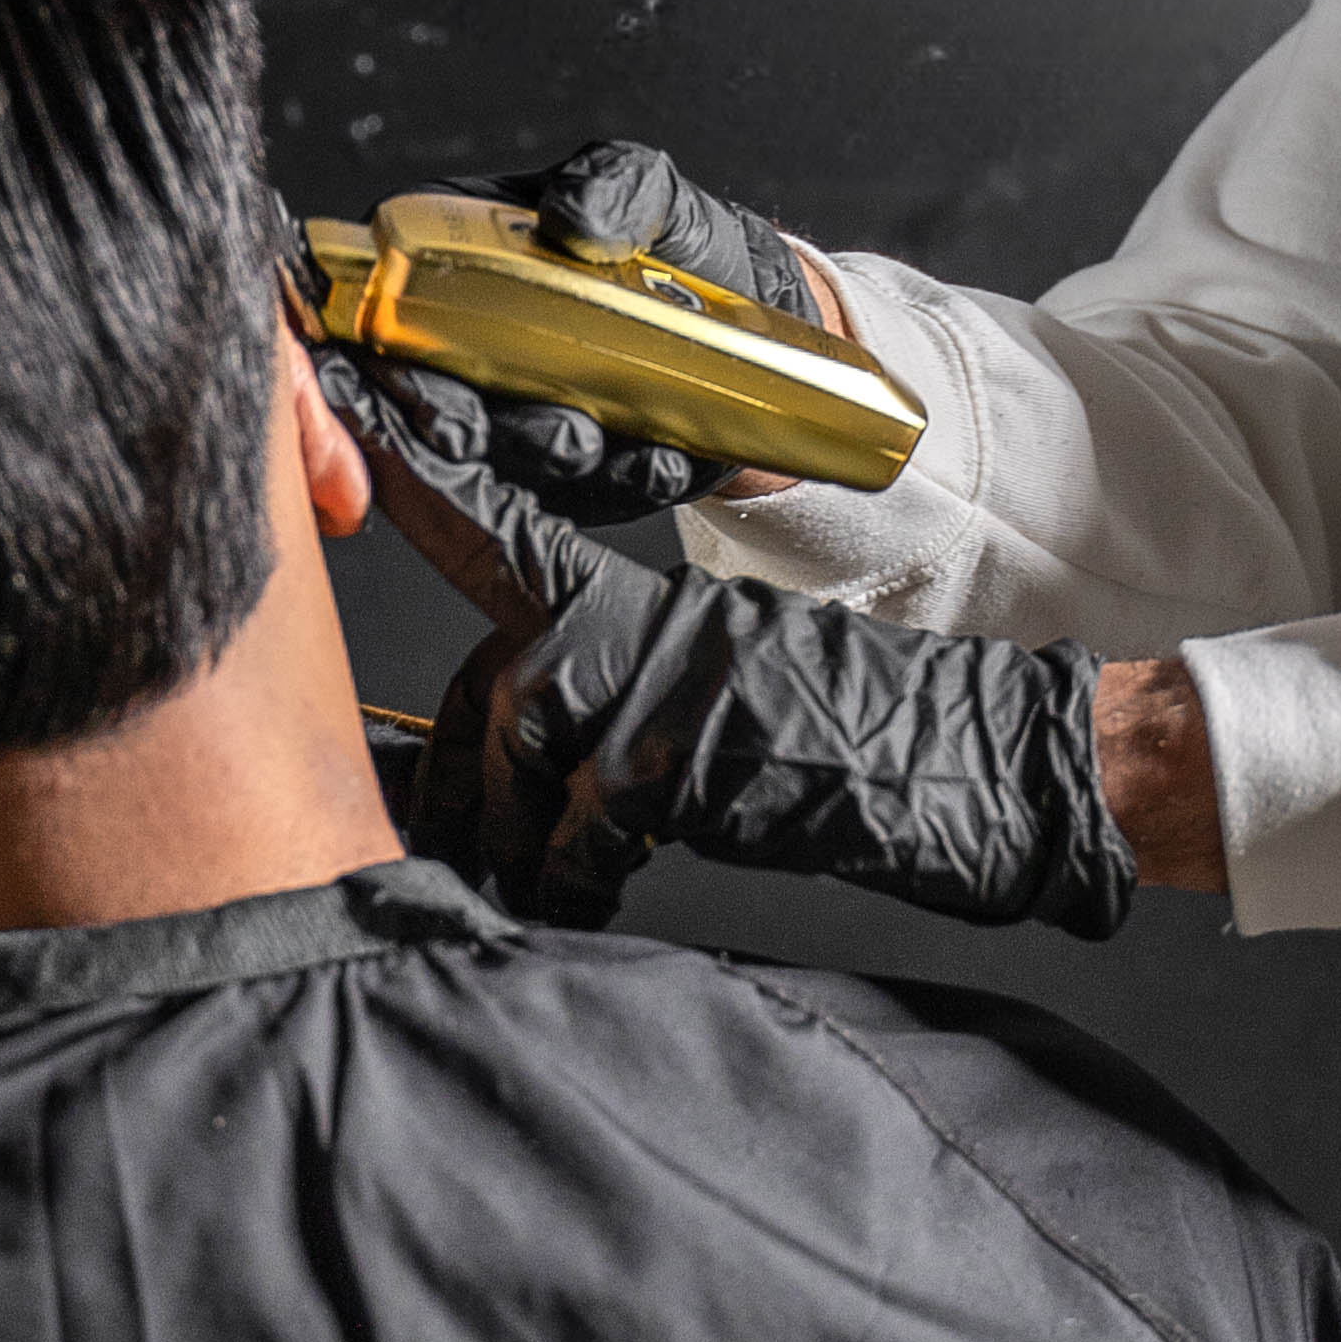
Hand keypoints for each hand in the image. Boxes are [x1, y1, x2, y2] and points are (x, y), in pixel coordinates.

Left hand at [334, 357, 1137, 942]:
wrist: (981, 768)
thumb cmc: (855, 743)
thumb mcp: (725, 686)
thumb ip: (622, 691)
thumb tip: (522, 741)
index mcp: (652, 601)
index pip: (504, 540)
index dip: (426, 496)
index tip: (359, 442)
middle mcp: (651, 627)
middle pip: (497, 687)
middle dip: (458, 780)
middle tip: (436, 842)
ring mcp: (668, 688)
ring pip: (527, 759)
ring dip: (513, 844)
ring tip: (526, 888)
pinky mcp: (690, 759)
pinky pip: (583, 832)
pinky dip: (574, 883)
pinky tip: (592, 900)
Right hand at [393, 138, 839, 532]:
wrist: (754, 305)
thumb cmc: (676, 239)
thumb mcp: (647, 187)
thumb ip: (614, 183)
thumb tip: (573, 215)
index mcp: (455, 269)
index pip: (384, 316)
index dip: (386, 360)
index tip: (419, 382)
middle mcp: (474, 355)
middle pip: (434, 405)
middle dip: (456, 425)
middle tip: (479, 427)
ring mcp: (525, 423)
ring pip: (510, 459)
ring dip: (542, 453)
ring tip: (584, 440)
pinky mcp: (584, 477)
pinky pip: (595, 493)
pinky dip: (626, 481)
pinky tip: (659, 463)